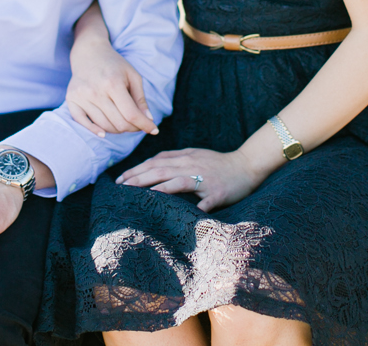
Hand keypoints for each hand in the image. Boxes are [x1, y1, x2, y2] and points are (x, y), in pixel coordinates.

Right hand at [67, 6, 157, 136]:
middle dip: (133, 128)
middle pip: (119, 123)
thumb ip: (140, 98)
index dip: (145, 125)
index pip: (131, 114)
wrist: (89, 52)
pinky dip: (94, 131)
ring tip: (125, 122)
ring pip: (104, 126)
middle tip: (138, 124)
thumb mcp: (133, 76)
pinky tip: (103, 133)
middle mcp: (96, 91)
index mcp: (113, 83)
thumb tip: (149, 120)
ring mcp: (82, 96)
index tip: (154, 130)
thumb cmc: (114, 65)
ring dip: (118, 130)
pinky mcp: (71, 100)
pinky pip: (82, 123)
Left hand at [116, 148, 264, 212]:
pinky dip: (190, 206)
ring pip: (176, 181)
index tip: (120, 179)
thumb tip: (152, 163)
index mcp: (185, 158)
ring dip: (156, 187)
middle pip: (160, 170)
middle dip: (138, 178)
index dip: (136, 169)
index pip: (155, 162)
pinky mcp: (216, 193)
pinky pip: (202, 201)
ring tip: (138, 194)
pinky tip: (177, 212)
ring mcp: (204, 180)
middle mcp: (192, 166)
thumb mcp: (195, 154)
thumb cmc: (218, 164)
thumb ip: (175, 158)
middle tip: (120, 187)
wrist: (247, 166)